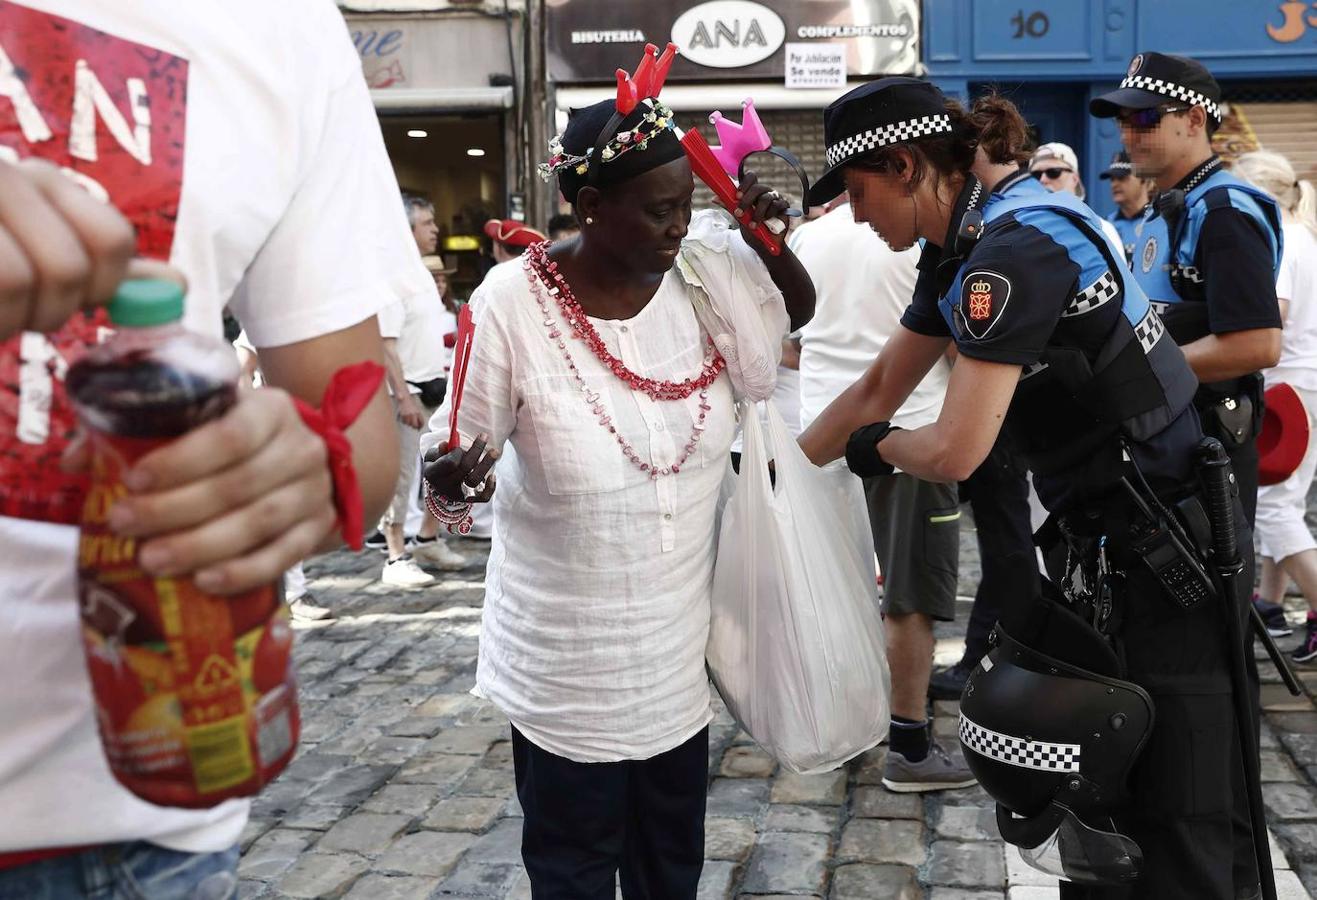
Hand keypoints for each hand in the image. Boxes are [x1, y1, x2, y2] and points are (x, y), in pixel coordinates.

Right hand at [0, 157, 144, 338]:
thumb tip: (177, 282)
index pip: (112, 239)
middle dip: (50, 313)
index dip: (102, 286)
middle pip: (68, 267)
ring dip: (9, 320)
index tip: (71, 299)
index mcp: (42, 180)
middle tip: (21, 314)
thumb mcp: (41, 256)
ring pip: (16, 281)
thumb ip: (103, 266)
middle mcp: (5, 175)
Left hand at [66, 386, 336, 594]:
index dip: (181, 460)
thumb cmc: (237, 439)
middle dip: (175, 509)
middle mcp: (302, 447)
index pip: (231, 434)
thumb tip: (75, 462)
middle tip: (123, 525)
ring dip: (202, 545)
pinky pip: (284, 556)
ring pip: (260, 522)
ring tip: (152, 560)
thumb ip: (142, 430)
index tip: (133, 480)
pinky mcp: (320, 529)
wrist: (302, 463)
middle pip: (239, 484)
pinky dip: (244, 571)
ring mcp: (316, 491)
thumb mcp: (201, 418)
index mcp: (271, 409)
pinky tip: (204, 580)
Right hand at [398, 393, 425, 428]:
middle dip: (414, 427)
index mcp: (418, 413)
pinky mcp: (403, 415)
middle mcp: (414, 414)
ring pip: (408, 424)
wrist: (404, 398)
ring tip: (408, 419)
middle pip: (415, 425)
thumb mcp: (416, 409)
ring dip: (408, 424)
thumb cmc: (410, 402)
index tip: (419, 428)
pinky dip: (404, 421)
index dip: (421, 426)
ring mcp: (408, 415)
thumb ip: (418, 416)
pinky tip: (404, 418)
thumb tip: (418, 424)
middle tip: (413, 427)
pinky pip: (403, 422)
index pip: (422, 422)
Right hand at [424, 434, 498, 504]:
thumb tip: (446, 445)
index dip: (457, 452)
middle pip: (465, 468)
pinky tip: (493, 476)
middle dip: (476, 450)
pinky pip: (483, 497)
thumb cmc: (437, 465)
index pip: (450, 463)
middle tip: (484, 436)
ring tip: (494, 452)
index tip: (459, 447)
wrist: (439, 487)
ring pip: (475, 481)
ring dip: (486, 464)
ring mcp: (458, 494)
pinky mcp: (469, 499)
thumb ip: (439, 450)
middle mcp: (445, 486)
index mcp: (433, 474)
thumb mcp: (432, 456)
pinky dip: (490, 487)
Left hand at [730, 170, 789, 245]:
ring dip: (757, 213)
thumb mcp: (739, 218)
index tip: (737, 196)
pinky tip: (766, 222)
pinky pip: (777, 205)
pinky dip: (770, 214)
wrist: (764, 245)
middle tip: (739, 214)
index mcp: (753, 192)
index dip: (744, 184)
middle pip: (757, 187)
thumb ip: (729, 206)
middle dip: (746, 201)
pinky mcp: (784, 206)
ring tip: (753, 225)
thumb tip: (714, 198)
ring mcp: (775, 198)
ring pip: (766, 198)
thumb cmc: (752, 229)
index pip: (750, 178)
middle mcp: (764, 192)